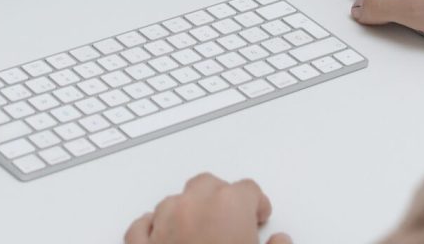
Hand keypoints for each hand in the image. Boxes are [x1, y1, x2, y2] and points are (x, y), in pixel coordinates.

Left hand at [124, 173, 291, 243]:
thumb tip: (281, 242)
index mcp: (228, 206)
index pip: (248, 189)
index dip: (256, 204)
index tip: (260, 217)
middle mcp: (192, 206)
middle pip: (208, 185)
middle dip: (221, 198)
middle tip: (235, 222)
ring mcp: (161, 223)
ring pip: (174, 202)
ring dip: (188, 212)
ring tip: (203, 236)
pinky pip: (142, 226)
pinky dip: (152, 227)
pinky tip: (164, 238)